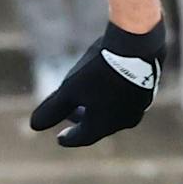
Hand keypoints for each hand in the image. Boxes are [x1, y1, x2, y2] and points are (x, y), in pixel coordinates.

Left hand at [29, 19, 166, 147]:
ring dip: (98, 109)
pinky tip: (108, 84)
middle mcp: (124, 121)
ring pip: (114, 113)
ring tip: (87, 98)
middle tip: (70, 114)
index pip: (82, 138)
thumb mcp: (69, 90)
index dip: (69, 138)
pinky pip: (126, 100)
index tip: (60, 138)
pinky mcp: (148, 89)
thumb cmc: (100, 70)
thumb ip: (52, 110)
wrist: (137, 44)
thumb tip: (34, 126)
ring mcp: (139, 106)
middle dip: (82, 121)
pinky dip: (112, 97)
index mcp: (104, 125)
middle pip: (99, 126)